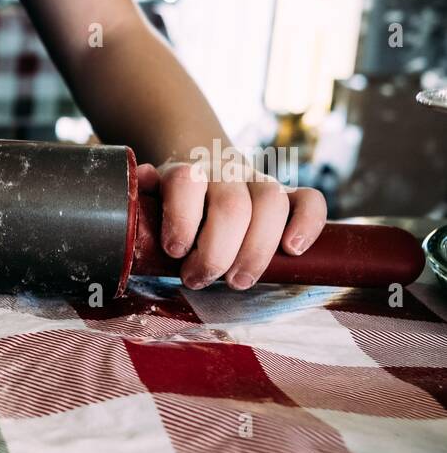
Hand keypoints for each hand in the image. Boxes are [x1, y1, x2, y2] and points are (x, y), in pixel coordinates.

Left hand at [136, 161, 327, 290]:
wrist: (204, 170)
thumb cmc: (174, 203)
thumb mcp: (152, 199)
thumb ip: (143, 193)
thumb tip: (142, 180)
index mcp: (188, 173)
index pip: (186, 181)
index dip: (181, 219)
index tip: (175, 251)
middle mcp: (226, 173)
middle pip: (232, 206)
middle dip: (216, 254)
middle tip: (198, 279)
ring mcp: (260, 182)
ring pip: (271, 203)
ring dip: (255, 251)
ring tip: (237, 281)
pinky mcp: (289, 196)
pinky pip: (310, 200)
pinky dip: (307, 224)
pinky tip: (291, 252)